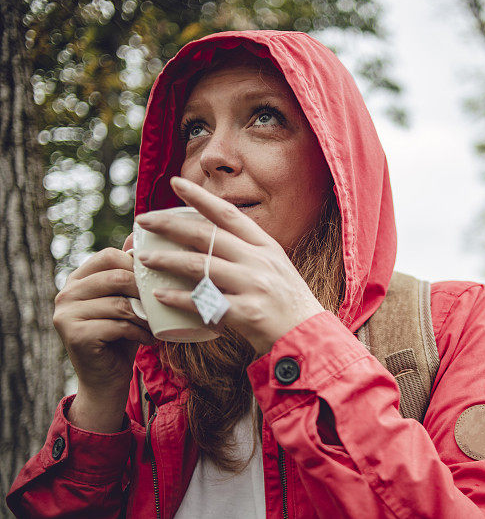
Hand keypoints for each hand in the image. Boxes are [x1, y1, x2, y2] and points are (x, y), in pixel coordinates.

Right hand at [53, 245, 156, 429]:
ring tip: (155, 325)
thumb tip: (136, 235)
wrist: (106, 379)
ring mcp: (66, 314)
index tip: (154, 282)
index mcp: (77, 279)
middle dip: (144, 292)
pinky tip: (147, 339)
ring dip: (145, 316)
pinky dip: (140, 332)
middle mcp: (66, 293)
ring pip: (120, 303)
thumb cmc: (122, 335)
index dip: (137, 266)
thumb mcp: (126, 299)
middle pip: (116, 277)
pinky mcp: (75, 335)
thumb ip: (127, 272)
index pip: (109, 256)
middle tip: (160, 305)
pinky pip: (118, 325)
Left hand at [133, 176, 324, 355]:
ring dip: (167, 260)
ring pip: (200, 266)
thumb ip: (248, 253)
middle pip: (206, 235)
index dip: (201, 197)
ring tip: (143, 259)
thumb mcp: (275, 267)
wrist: (308, 335)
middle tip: (142, 221)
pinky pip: (204, 303)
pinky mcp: (246, 313)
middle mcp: (259, 261)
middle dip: (169, 225)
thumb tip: (212, 240)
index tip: (176, 183)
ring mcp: (253, 286)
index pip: (228, 214)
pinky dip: (179, 299)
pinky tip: (160, 296)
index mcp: (265, 246)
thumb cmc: (288, 302)